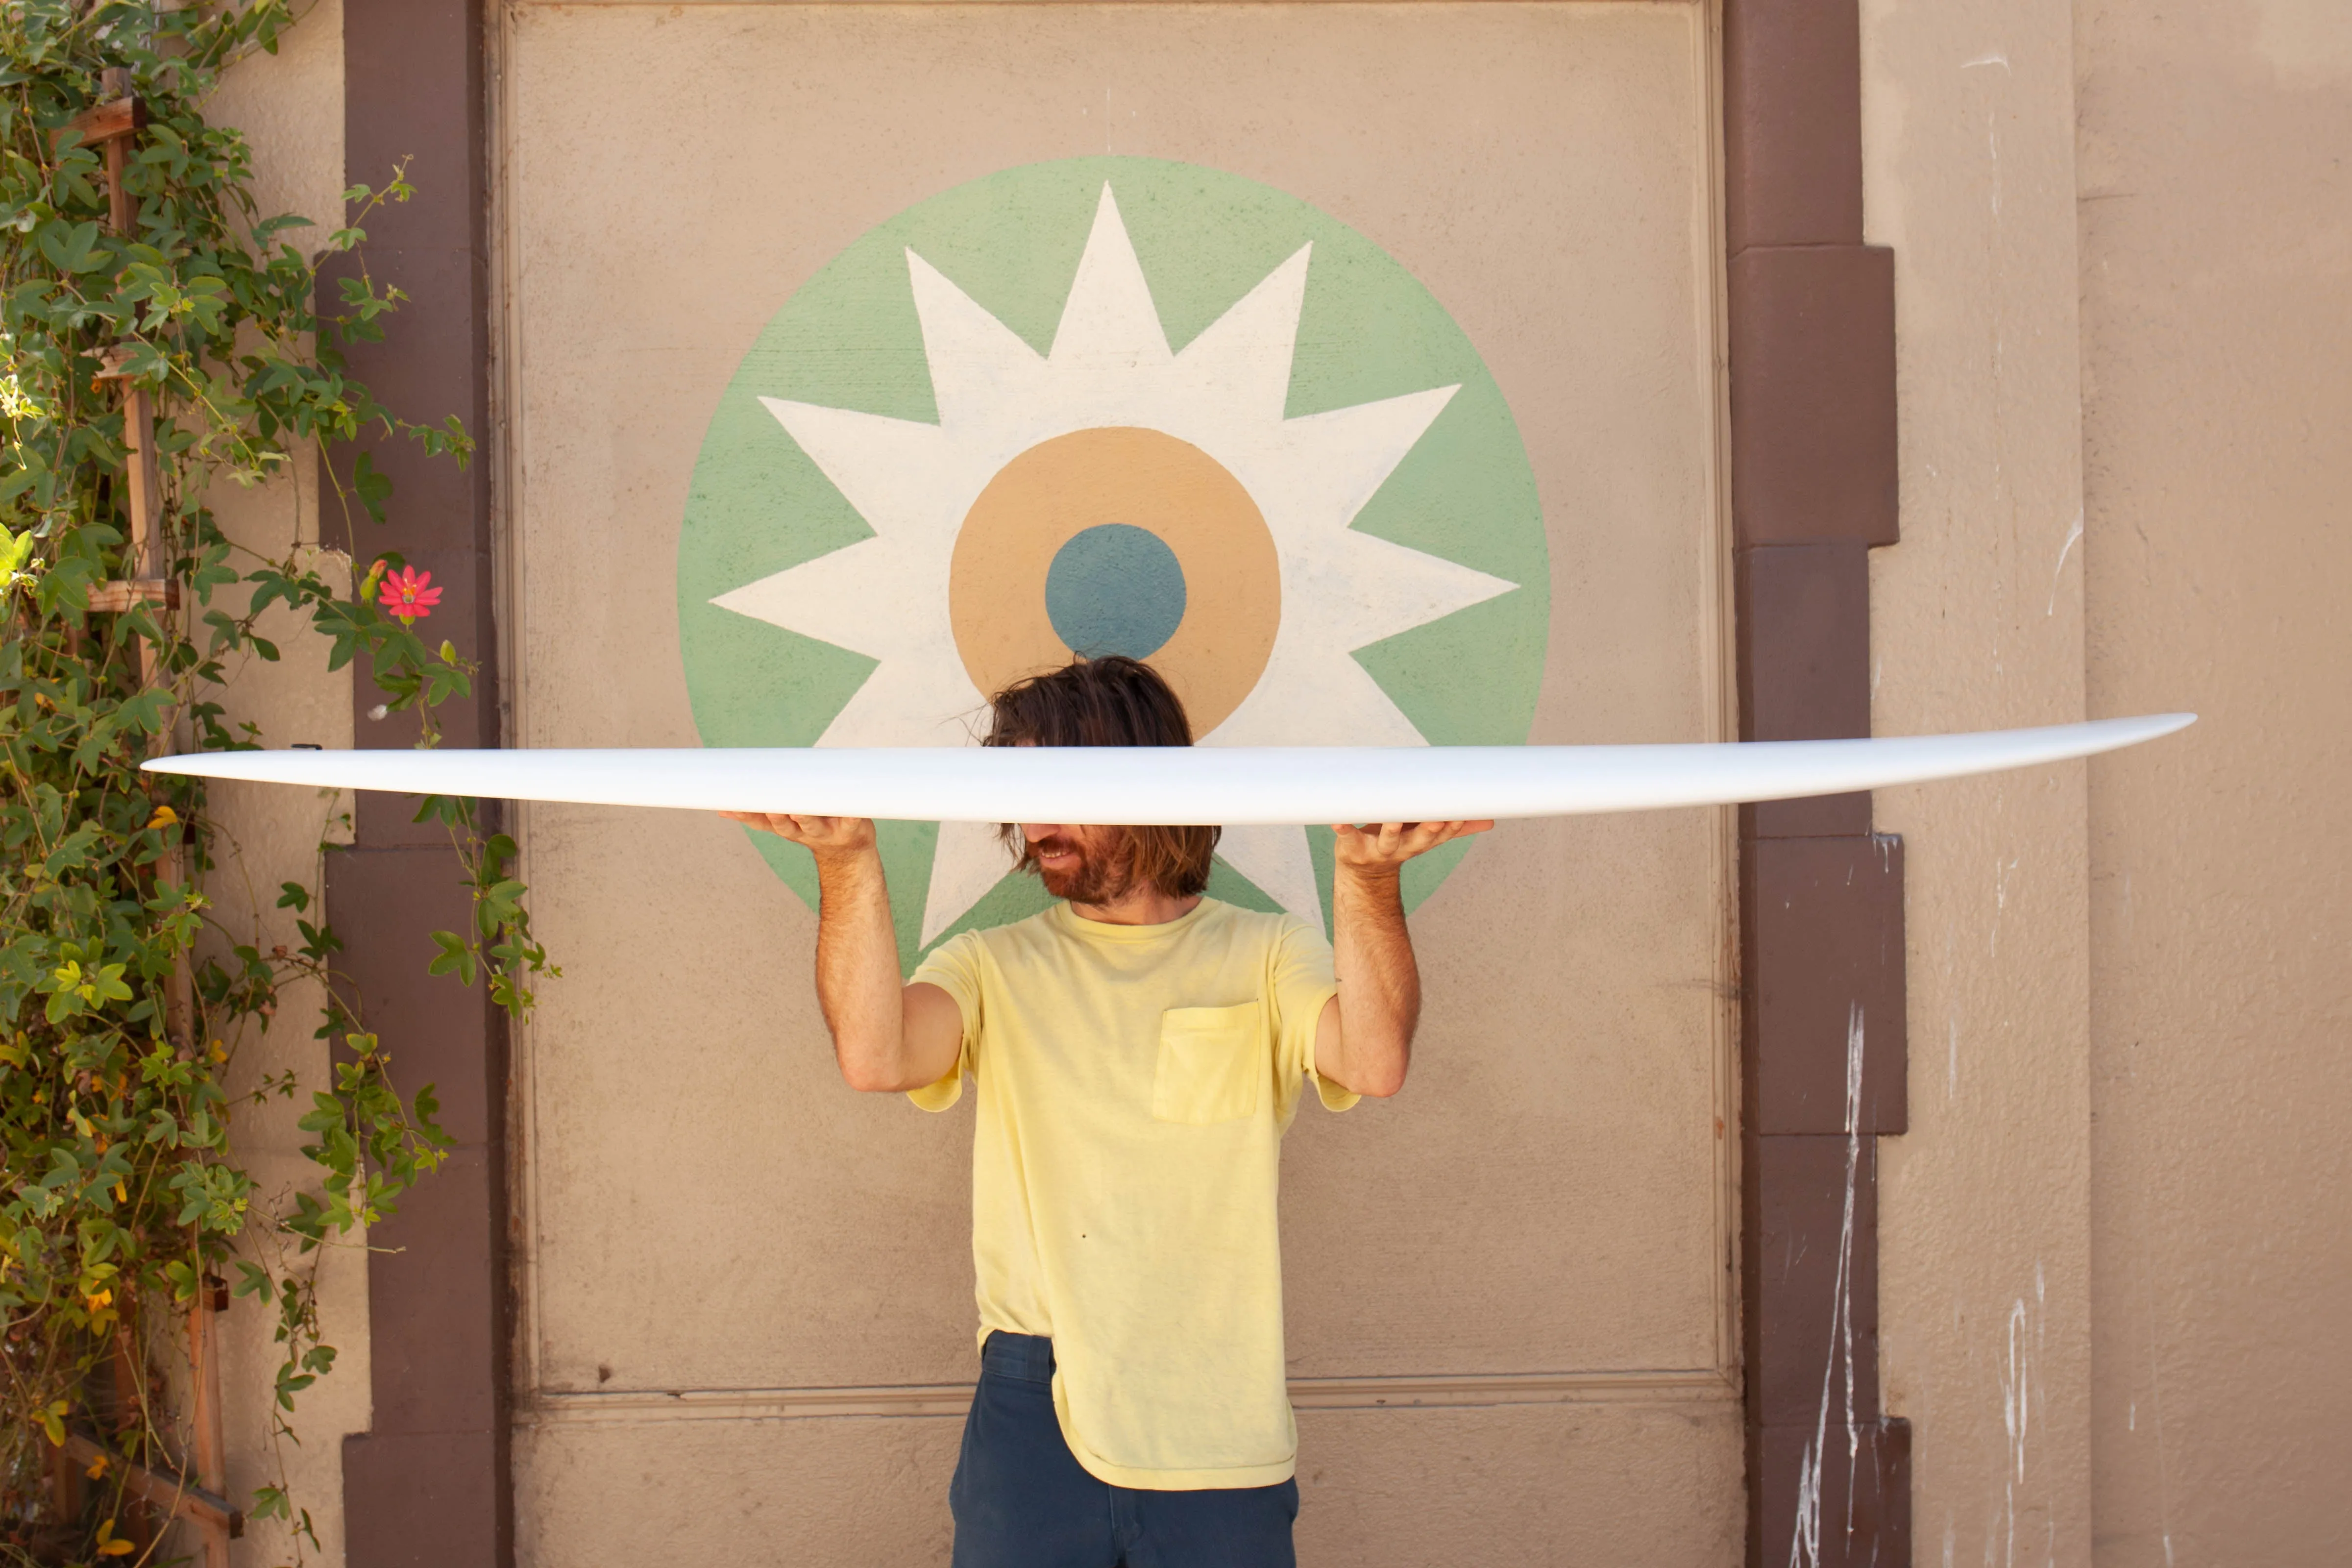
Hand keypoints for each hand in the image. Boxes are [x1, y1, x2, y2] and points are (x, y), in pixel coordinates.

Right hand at [719, 812, 876, 855]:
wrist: (849, 852)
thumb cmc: (815, 828)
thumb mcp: (786, 823)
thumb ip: (760, 814)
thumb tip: (721, 809)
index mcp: (787, 828)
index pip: (763, 823)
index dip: (748, 817)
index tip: (732, 807)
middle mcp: (804, 831)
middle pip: (786, 826)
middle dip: (776, 818)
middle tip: (769, 808)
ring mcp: (828, 831)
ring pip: (812, 825)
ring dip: (804, 818)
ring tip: (796, 810)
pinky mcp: (852, 827)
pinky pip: (852, 819)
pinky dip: (851, 815)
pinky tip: (849, 809)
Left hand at [1330, 820, 1493, 873]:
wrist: (1362, 871)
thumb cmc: (1397, 841)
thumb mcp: (1425, 833)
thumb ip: (1455, 825)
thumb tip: (1491, 820)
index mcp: (1419, 842)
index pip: (1440, 835)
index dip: (1451, 827)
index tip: (1460, 813)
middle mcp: (1401, 848)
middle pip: (1418, 841)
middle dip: (1428, 831)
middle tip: (1437, 819)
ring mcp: (1376, 850)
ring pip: (1386, 841)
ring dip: (1390, 830)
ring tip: (1392, 819)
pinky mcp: (1351, 847)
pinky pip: (1347, 837)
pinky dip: (1342, 828)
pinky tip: (1338, 820)